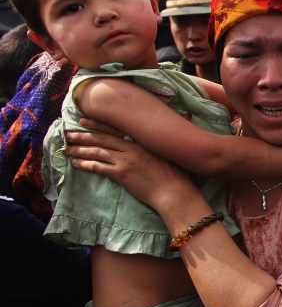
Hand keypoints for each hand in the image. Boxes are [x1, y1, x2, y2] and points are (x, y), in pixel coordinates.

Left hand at [64, 128, 197, 210]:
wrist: (174, 192)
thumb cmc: (177, 174)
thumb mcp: (174, 151)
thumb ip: (168, 136)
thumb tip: (188, 114)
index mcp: (142, 142)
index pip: (115, 129)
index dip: (98, 124)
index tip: (84, 120)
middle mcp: (131, 149)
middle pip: (102, 139)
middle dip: (83, 136)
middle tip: (68, 134)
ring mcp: (125, 161)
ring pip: (97, 152)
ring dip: (80, 150)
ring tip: (67, 148)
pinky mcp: (121, 175)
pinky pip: (98, 167)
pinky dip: (85, 164)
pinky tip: (75, 163)